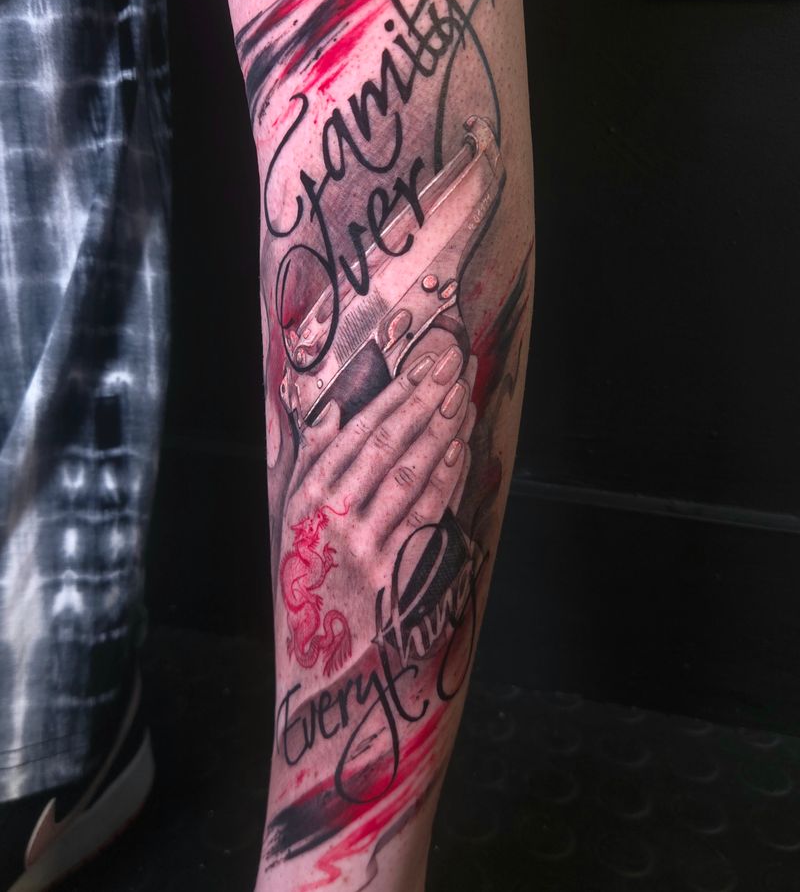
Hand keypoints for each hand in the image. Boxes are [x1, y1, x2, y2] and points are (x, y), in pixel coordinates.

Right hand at [282, 342, 476, 560]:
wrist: (316, 650)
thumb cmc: (308, 570)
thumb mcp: (291, 514)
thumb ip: (309, 461)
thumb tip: (330, 412)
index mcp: (308, 497)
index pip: (358, 433)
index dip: (394, 394)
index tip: (423, 364)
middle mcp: (334, 518)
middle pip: (386, 446)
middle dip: (423, 399)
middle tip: (452, 363)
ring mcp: (365, 547)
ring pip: (409, 476)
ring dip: (440, 431)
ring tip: (462, 394)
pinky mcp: (394, 576)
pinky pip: (426, 517)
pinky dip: (446, 479)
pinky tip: (460, 447)